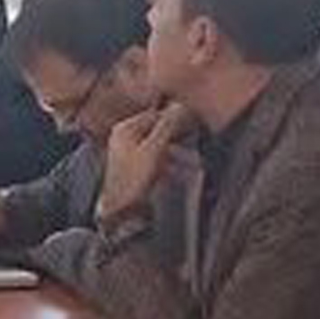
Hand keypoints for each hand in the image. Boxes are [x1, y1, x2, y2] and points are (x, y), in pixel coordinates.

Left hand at [99, 100, 190, 222]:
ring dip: (182, 157)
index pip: (156, 116)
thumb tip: (180, 106)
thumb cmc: (131, 180)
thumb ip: (167, 126)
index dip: (177, 118)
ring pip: (162, 150)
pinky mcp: (137, 173)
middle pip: (160, 133)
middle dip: (182, 140)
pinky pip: (159, 165)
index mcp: (125, 130)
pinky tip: (189, 175)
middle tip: (201, 140)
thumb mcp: (153, 149)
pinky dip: (173, 168)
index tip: (196, 121)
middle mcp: (126, 141)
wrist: (118, 213)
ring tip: (198, 164)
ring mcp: (131, 157)